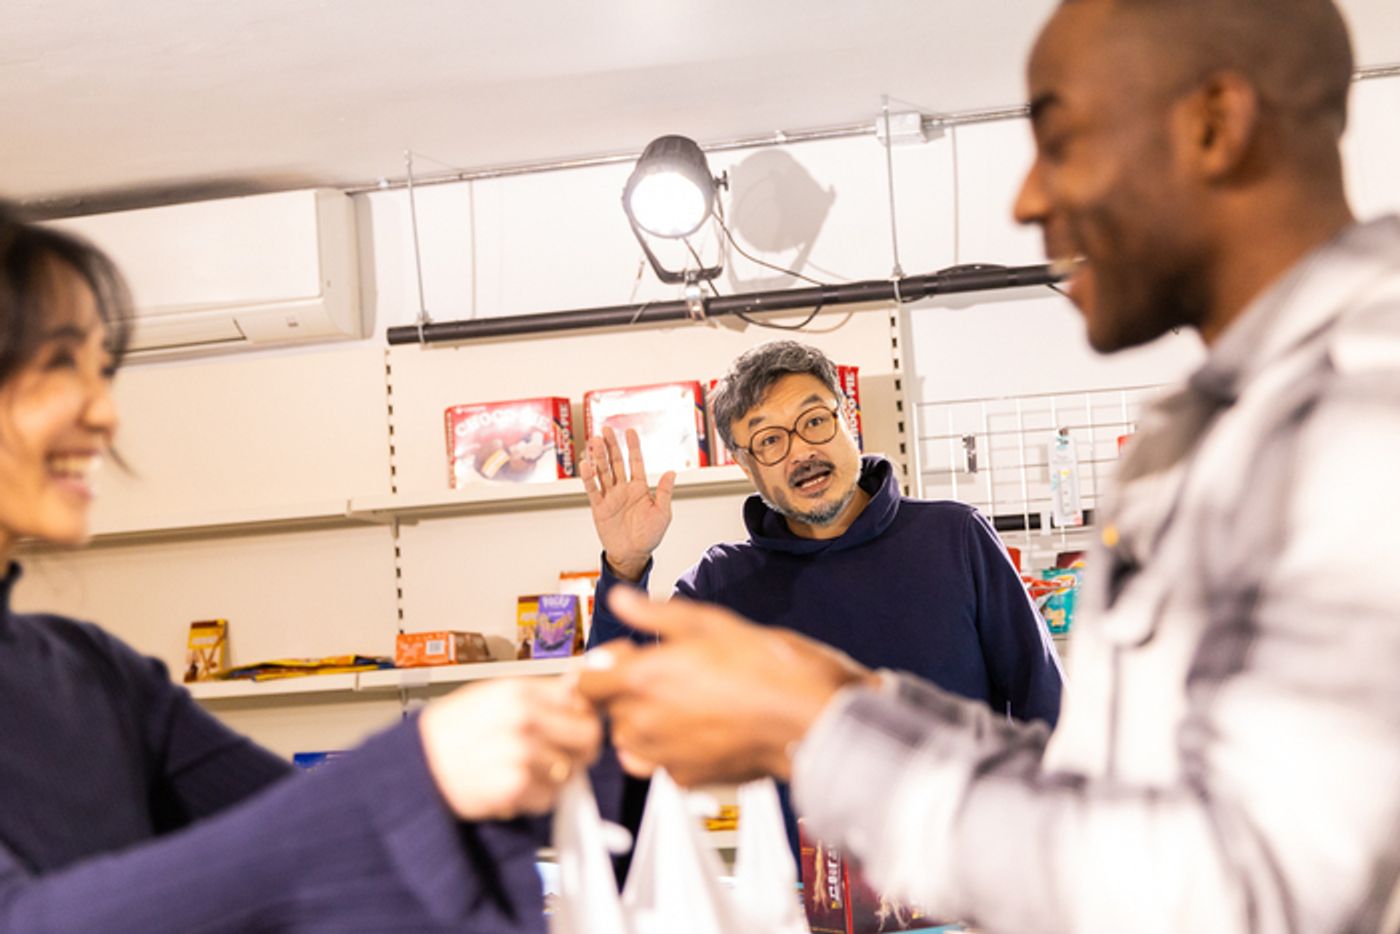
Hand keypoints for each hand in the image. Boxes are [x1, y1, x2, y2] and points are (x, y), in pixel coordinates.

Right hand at [418, 676, 600, 820]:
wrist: (414, 766)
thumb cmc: (450, 732)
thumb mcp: (491, 696)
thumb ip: (537, 695)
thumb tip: (577, 690)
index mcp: (519, 690)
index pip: (581, 700)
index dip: (580, 717)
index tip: (573, 727)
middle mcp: (524, 717)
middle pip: (588, 736)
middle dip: (579, 751)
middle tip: (560, 757)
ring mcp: (521, 752)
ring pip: (570, 771)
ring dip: (553, 779)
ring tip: (523, 774)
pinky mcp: (514, 785)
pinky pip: (548, 798)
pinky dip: (534, 800)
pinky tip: (511, 789)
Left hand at [578, 589, 875, 785]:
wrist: (807, 719)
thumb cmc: (768, 669)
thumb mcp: (710, 624)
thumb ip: (655, 615)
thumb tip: (622, 600)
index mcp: (644, 679)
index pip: (584, 683)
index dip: (601, 669)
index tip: (624, 660)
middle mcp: (646, 722)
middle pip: (608, 712)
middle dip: (628, 694)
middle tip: (668, 677)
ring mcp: (664, 755)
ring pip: (630, 741)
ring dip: (645, 724)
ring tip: (685, 705)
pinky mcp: (685, 779)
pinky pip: (660, 764)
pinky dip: (671, 749)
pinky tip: (702, 728)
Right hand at [580, 427, 675, 580]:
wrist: (633, 554)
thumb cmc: (650, 536)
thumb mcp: (663, 513)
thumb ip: (664, 492)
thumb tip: (672, 472)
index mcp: (639, 488)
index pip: (635, 462)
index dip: (633, 447)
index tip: (630, 431)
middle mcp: (624, 489)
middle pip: (616, 462)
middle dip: (611, 446)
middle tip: (606, 430)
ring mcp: (610, 497)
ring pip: (603, 472)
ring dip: (599, 457)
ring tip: (595, 442)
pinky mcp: (599, 507)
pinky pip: (593, 489)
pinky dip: (589, 478)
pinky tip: (586, 465)